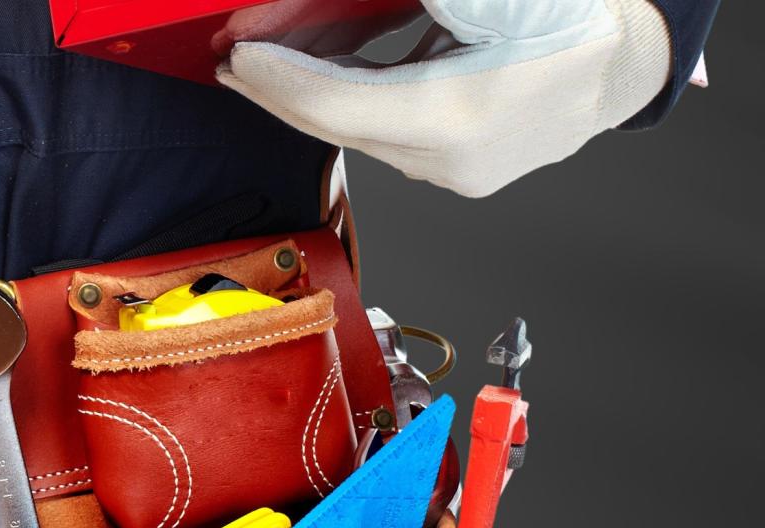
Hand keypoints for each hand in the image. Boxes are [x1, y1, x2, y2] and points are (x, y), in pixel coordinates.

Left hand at [218, 0, 672, 196]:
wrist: (630, 59)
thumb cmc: (574, 17)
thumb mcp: (497, 1)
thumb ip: (419, 3)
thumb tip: (324, 7)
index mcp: (460, 115)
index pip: (337, 105)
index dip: (280, 80)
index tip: (241, 54)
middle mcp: (454, 159)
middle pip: (339, 126)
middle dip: (279, 93)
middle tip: (234, 62)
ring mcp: (457, 172)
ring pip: (359, 133)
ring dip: (309, 99)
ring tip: (260, 69)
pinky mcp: (460, 169)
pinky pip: (385, 134)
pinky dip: (348, 104)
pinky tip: (318, 77)